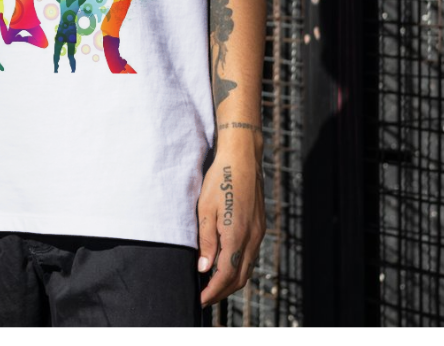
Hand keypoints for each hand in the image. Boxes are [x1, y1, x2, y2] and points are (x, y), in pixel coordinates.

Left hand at [196, 135, 264, 306]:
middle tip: (204, 297)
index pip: (225, 275)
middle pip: (239, 277)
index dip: (212, 291)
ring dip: (231, 281)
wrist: (242, 159)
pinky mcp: (259, 227)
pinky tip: (225, 264)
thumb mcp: (205, 208)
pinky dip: (238, 267)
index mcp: (236, 235)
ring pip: (247, 269)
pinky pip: (250, 256)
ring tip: (212, 285)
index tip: (200, 299)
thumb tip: (204, 269)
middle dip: (221, 291)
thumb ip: (206, 240)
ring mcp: (258, 234)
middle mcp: (251, 239)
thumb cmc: (219, 180)